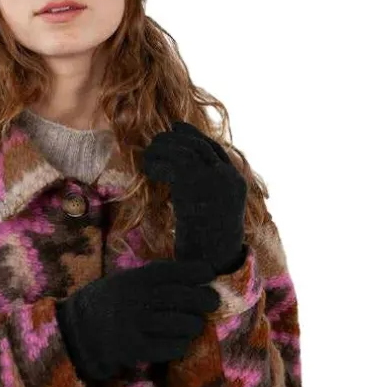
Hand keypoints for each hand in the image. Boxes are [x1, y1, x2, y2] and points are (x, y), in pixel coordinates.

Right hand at [54, 259, 220, 381]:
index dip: (193, 271)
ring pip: (180, 323)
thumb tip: (187, 279)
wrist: (73, 333)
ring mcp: (134, 325)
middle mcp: (134, 299)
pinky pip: (170, 347)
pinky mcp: (134, 348)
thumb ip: (147, 281)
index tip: (209, 273)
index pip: (168, 271)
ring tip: (195, 325)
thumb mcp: (119, 283)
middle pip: (180, 297)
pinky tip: (180, 343)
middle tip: (212, 302)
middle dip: (202, 299)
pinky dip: (180, 345)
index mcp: (131, 280)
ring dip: (194, 324)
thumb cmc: (102, 305)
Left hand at [141, 120, 247, 272]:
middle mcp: (227, 176)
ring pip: (185, 149)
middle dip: (177, 137)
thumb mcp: (215, 214)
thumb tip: (187, 181)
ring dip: (163, 149)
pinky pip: (172, 163)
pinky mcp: (193, 182)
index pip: (215, 150)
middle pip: (200, 145)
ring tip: (149, 154)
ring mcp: (212, 178)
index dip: (195, 136)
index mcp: (237, 182)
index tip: (178, 128)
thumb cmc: (209, 243)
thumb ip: (209, 194)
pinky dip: (157, 163)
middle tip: (159, 137)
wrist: (210, 258)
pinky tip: (148, 170)